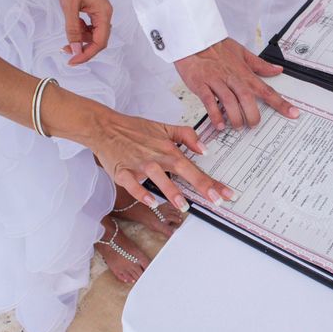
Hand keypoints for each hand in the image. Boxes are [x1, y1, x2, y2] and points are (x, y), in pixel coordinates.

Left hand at [57, 0, 112, 64]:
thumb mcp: (69, 6)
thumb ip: (73, 29)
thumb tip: (75, 49)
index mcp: (104, 13)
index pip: (99, 42)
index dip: (87, 54)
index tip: (72, 60)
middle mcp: (106, 14)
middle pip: (99, 40)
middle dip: (83, 48)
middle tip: (67, 54)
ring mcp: (101, 11)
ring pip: (94, 34)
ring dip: (81, 39)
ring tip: (66, 39)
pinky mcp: (94, 8)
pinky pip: (90, 26)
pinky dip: (81, 30)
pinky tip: (72, 26)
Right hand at [88, 109, 234, 211]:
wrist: (105, 126)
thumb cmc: (135, 129)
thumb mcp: (164, 127)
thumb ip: (187, 136)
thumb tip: (205, 149)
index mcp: (169, 149)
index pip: (195, 167)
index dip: (212, 181)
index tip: (227, 194)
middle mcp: (157, 157)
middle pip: (183, 171)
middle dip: (201, 186)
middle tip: (216, 200)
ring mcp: (139, 164)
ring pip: (158, 177)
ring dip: (171, 190)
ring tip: (184, 205)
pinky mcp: (122, 171)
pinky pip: (132, 184)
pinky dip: (141, 192)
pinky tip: (152, 202)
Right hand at [174, 38, 299, 128]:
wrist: (193, 39)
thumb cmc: (216, 47)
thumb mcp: (241, 52)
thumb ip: (260, 64)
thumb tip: (278, 70)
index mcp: (244, 72)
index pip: (266, 89)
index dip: (280, 102)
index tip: (293, 113)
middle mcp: (232, 77)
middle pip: (248, 97)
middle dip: (253, 114)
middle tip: (253, 124)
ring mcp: (216, 81)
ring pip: (230, 101)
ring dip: (235, 117)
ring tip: (237, 126)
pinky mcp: (201, 84)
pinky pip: (209, 101)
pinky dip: (215, 114)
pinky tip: (219, 124)